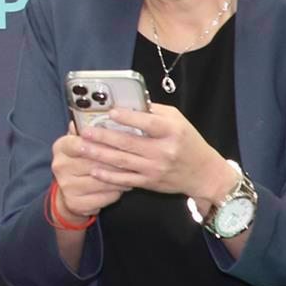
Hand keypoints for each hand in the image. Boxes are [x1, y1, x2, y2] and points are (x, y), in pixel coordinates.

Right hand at [51, 122, 129, 222]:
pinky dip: (117, 191)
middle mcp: (60, 165)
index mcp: (61, 147)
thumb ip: (91, 130)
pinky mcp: (75, 202)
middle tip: (135, 157)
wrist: (71, 194)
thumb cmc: (81, 163)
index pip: (79, 141)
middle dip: (116, 160)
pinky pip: (104, 196)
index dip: (99, 141)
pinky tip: (125, 185)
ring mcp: (66, 185)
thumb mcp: (81, 143)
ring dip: (120, 177)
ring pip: (102, 180)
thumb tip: (103, 112)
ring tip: (134, 171)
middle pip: (94, 161)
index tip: (116, 139)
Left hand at [78, 103, 238, 205]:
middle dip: (104, 137)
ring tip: (82, 148)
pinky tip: (94, 170)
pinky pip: (126, 179)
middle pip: (129, 143)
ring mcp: (155, 169)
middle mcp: (164, 151)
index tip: (110, 112)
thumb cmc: (188, 141)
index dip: (129, 118)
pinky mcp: (150, 183)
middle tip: (85, 131)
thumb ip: (154, 111)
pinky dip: (109, 176)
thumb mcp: (178, 120)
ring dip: (100, 155)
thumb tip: (129, 102)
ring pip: (123, 162)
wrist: (204, 174)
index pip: (149, 123)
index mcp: (172, 132)